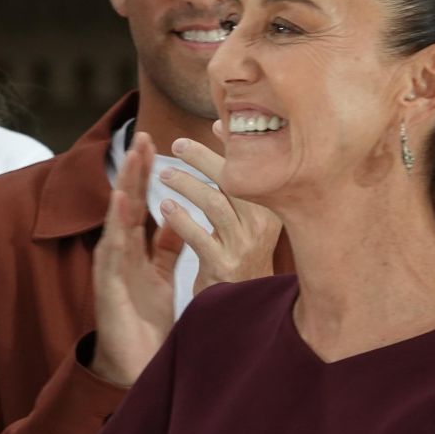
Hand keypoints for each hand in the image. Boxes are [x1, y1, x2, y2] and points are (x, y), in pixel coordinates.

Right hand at [89, 132, 183, 386]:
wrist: (135, 366)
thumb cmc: (145, 324)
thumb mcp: (163, 278)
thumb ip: (167, 249)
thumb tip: (179, 218)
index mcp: (134, 251)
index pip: (140, 203)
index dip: (146, 173)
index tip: (157, 141)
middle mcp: (118, 255)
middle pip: (125, 204)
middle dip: (134, 170)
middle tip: (144, 135)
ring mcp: (109, 269)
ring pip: (115, 222)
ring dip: (122, 190)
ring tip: (130, 159)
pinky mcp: (106, 288)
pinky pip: (110, 252)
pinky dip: (114, 225)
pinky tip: (118, 202)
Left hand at [162, 132, 282, 294]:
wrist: (246, 310)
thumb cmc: (240, 257)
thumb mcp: (246, 219)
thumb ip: (234, 179)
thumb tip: (220, 125)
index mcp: (270, 209)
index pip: (252, 168)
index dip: (235, 144)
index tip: (215, 123)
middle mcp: (261, 225)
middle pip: (232, 180)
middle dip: (203, 158)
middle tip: (177, 145)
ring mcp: (243, 246)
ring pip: (214, 202)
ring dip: (186, 184)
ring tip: (164, 176)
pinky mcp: (223, 266)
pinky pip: (199, 236)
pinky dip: (180, 218)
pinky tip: (165, 206)